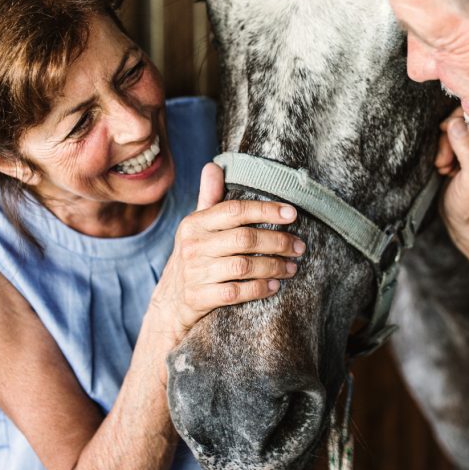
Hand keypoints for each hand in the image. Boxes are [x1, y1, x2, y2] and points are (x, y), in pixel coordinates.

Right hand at [151, 162, 303, 340]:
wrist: (169, 303)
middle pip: (244, 239)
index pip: (235, 210)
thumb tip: (213, 166)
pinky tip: (273, 286)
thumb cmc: (192, 258)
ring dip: (274, 266)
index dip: (266, 210)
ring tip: (292, 267)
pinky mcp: (199, 298)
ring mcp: (195, 273)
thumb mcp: (196, 227)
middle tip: (299, 247)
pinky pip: (236, 292)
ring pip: (244, 266)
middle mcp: (193, 245)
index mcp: (194, 223)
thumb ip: (209, 198)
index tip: (292, 214)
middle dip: (278, 242)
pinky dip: (258, 289)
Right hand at [435, 108, 468, 255]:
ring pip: (455, 126)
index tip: (448, 135)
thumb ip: (468, 151)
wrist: (466, 224)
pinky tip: (445, 167)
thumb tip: (457, 123)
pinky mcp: (466, 149)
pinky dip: (442, 149)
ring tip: (445, 168)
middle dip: (450, 136)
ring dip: (444, 146)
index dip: (463, 121)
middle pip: (467, 117)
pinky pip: (450, 136)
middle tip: (446, 161)